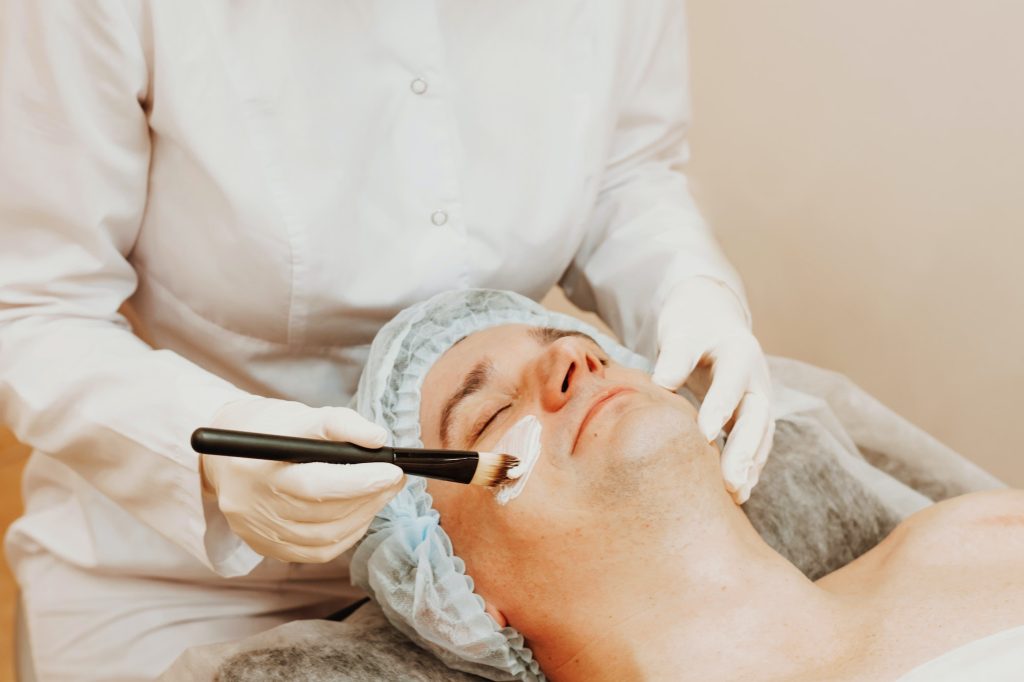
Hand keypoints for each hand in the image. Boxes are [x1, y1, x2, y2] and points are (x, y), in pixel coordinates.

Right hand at [201, 397, 404, 562]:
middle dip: (369, 496)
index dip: (359, 481)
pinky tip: (360, 515)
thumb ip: (340, 423)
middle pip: (322, 512)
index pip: (314, 484)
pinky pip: (316, 552)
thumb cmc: (268, 428)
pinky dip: (346, 535)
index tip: (392, 470)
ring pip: (323, 537)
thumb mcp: (299, 414)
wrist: (223, 454)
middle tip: (395, 479)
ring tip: (382, 493)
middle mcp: (252, 504)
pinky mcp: (265, 546)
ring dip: (363, 516)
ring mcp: (257, 530)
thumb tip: (378, 438)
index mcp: (257, 466)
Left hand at [651, 277, 774, 503]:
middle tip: (730, 483)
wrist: (712, 318)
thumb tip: (662, 384)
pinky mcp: (751, 416)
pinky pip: (755, 444)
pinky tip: (737, 494)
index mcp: (739, 353)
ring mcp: (758, 399)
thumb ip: (675, 356)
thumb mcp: (681, 331)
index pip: (732, 382)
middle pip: (756, 416)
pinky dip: (748, 467)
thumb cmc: (692, 325)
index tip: (705, 435)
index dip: (720, 408)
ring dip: (750, 466)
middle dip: (745, 451)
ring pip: (761, 435)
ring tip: (737, 496)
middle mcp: (756, 378)